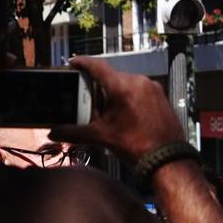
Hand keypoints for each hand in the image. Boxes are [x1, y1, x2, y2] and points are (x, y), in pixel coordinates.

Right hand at [49, 56, 185, 165]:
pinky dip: (129, 98)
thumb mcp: (101, 137)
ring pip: (127, 84)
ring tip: (108, 113)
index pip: (97, 66)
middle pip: (111, 77)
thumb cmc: (137, 146)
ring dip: (115, 94)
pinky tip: (126, 115)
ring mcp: (153, 88)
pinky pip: (140, 91)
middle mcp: (139, 81)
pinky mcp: (162, 97)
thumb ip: (74, 132)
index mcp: (122, 86)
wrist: (168, 160)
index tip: (73, 63)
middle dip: (98, 87)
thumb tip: (54, 132)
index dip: (83, 63)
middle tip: (88, 100)